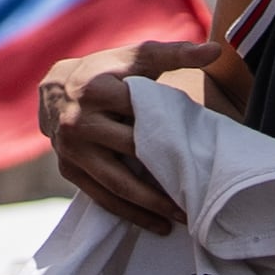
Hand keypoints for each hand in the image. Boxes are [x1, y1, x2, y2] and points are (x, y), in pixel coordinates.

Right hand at [41, 39, 245, 230]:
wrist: (57, 86)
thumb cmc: (109, 70)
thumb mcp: (139, 57)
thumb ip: (176, 54)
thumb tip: (217, 49)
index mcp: (96, 91)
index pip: (144, 118)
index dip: (176, 138)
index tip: (206, 158)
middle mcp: (78, 122)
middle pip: (133, 156)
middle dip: (168, 178)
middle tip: (205, 198)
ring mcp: (70, 150)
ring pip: (117, 185)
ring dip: (150, 208)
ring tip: (184, 221)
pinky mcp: (68, 169)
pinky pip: (101, 197)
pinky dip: (129, 214)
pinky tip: (157, 225)